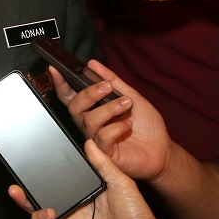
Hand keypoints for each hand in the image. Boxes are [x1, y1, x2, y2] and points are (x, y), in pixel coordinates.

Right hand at [9, 140, 167, 218]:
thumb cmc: (137, 215)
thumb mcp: (121, 182)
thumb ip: (103, 164)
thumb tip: (89, 141)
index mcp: (80, 196)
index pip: (52, 186)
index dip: (37, 181)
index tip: (26, 171)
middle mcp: (71, 212)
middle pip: (38, 205)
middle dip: (23, 198)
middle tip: (15, 190)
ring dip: (35, 217)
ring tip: (47, 213)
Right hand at [49, 62, 168, 181]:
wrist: (162, 149)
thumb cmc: (146, 125)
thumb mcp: (131, 95)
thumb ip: (112, 80)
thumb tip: (92, 64)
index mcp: (92, 109)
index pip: (69, 96)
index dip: (60, 83)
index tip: (56, 69)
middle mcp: (89, 123)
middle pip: (74, 107)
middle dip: (89, 94)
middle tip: (107, 87)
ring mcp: (95, 139)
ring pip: (89, 120)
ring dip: (110, 108)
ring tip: (127, 105)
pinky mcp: (104, 154)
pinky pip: (102, 137)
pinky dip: (117, 127)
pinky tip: (128, 126)